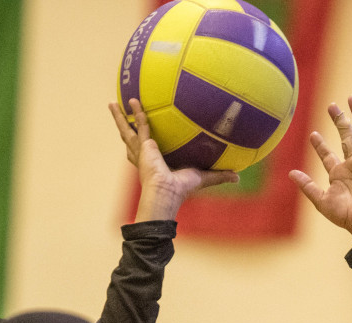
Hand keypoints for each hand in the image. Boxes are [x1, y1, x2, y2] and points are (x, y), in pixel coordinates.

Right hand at [110, 99, 238, 221]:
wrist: (166, 193)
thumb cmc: (182, 189)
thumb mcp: (203, 177)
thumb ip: (219, 175)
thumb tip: (238, 177)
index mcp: (155, 163)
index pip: (147, 151)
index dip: (144, 143)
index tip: (143, 135)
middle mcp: (145, 157)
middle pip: (132, 138)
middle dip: (126, 126)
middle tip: (120, 113)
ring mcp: (141, 151)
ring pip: (127, 131)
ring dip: (120, 118)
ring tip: (113, 104)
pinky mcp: (143, 146)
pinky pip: (140, 125)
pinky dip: (136, 112)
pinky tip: (133, 100)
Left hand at [289, 95, 351, 245]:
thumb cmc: (344, 215)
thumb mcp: (321, 199)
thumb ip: (307, 185)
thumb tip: (291, 173)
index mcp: (338, 174)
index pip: (327, 154)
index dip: (320, 144)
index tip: (313, 133)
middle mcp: (351, 165)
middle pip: (344, 137)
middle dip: (338, 120)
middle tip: (331, 105)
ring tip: (350, 98)